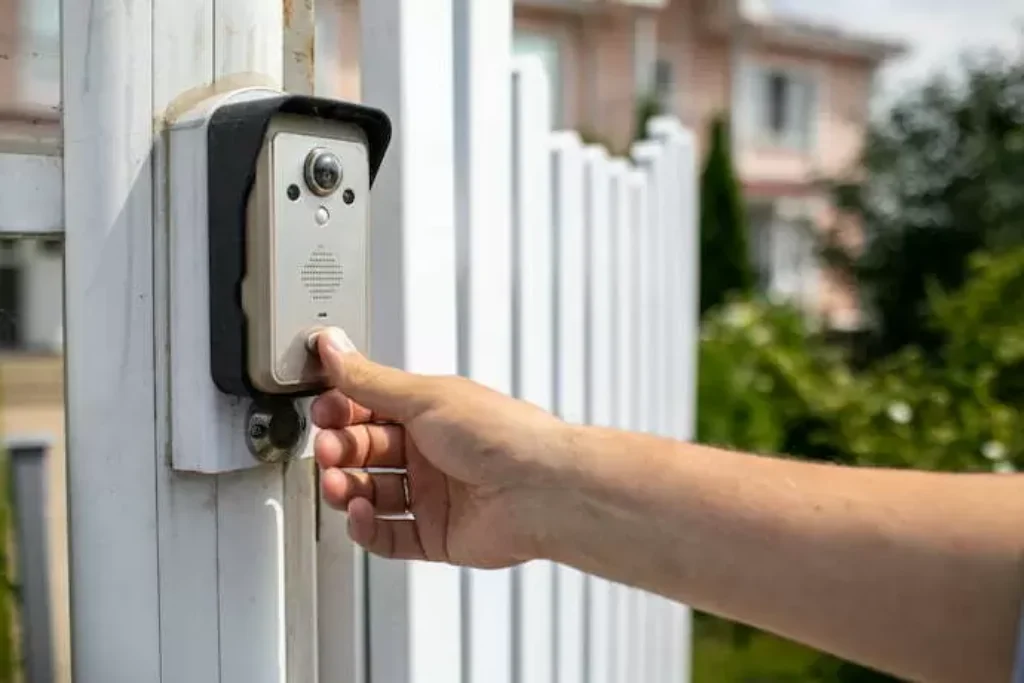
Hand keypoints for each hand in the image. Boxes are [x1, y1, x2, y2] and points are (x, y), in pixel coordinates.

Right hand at [310, 328, 570, 568]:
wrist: (543, 490)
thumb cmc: (502, 434)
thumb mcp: (425, 397)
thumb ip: (369, 379)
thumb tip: (332, 346)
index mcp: (430, 412)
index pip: (368, 410)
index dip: (340, 412)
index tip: (321, 412)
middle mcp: (431, 453)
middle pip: (365, 454)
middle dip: (340, 452)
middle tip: (329, 451)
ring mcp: (434, 496)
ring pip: (372, 495)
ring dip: (347, 489)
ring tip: (340, 485)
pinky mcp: (437, 536)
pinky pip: (389, 535)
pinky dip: (367, 528)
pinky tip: (359, 515)